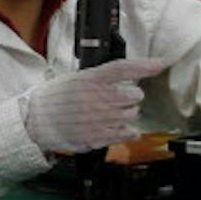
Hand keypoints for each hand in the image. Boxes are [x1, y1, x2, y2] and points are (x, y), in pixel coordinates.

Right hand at [22, 56, 168, 157]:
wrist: (36, 121)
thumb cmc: (56, 98)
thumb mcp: (76, 78)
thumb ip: (101, 78)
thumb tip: (129, 75)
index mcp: (91, 79)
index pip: (124, 68)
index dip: (147, 64)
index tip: (164, 62)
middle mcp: (98, 98)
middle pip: (135, 94)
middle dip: (130, 97)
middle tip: (115, 100)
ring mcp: (101, 119)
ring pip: (133, 114)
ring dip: (126, 114)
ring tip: (110, 115)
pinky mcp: (100, 137)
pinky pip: (128, 133)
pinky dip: (127, 131)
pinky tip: (115, 127)